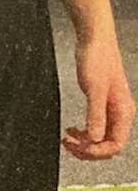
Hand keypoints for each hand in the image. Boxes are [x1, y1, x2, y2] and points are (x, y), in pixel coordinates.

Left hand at [65, 32, 133, 160]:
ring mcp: (111, 109)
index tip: (78, 148)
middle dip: (89, 149)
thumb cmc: (97, 59)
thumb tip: (94, 138)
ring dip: (85, 142)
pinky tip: (72, 130)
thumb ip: (95, 114)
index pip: (115, 145)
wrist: (94, 39)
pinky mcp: (101, 102)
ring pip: (101, 137)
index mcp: (123, 112)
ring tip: (67, 139)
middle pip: (108, 145)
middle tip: (68, 145)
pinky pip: (96, 126)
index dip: (97, 151)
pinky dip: (84, 132)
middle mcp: (120, 114)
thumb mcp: (94, 88)